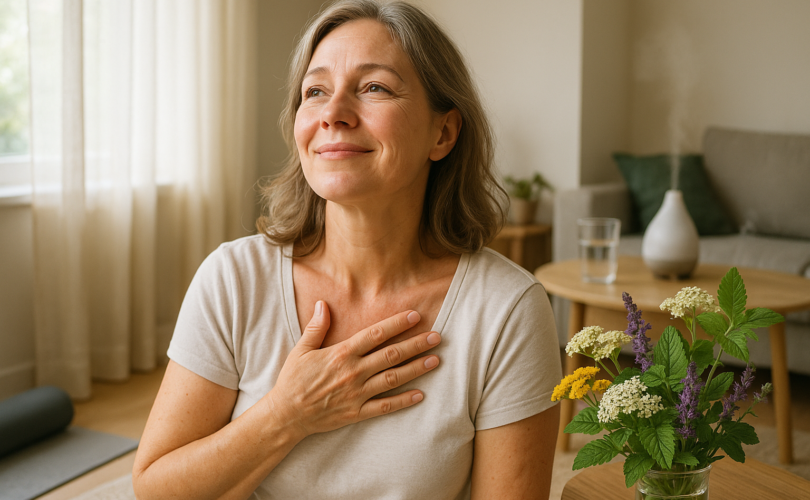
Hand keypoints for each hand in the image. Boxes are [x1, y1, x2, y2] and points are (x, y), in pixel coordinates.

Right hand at [265, 301, 440, 437]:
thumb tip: (322, 303)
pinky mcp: (357, 413)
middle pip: (391, 355)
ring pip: (393, 379)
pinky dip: (403, 401)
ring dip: (416, 369)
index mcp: (341, 354)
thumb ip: (316, 327)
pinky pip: (385, 407)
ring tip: (436, 360)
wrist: (286, 415)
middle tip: (437, 336)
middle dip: (416, 344)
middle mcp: (353, 372)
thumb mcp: (301, 350)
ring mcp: (357, 393)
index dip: (396, 324)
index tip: (414, 316)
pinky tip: (420, 395)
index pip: (375, 335)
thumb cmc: (293, 381)